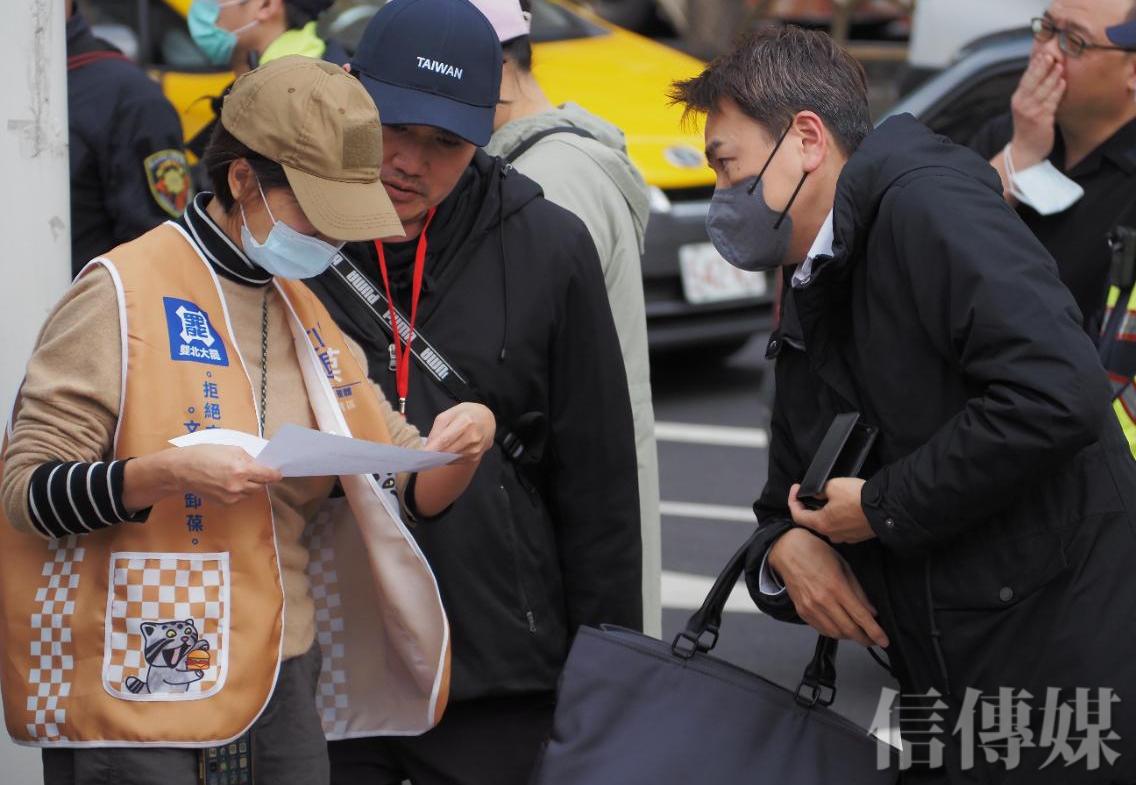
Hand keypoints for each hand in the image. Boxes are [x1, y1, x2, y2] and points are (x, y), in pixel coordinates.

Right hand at [124, 445, 281, 510]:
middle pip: (261, 486)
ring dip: (250, 485)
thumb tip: (261, 465)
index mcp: (242, 470)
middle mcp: (238, 486)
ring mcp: (231, 497)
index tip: (278, 473)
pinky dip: (239, 492)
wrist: (181, 470)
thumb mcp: (230, 449)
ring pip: (250, 493)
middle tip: (255, 471)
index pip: (268, 476)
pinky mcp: (224, 504)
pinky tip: (228, 482)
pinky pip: (239, 498)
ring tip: (237, 475)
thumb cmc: (204, 454)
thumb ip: (248, 458)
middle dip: (261, 479)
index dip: (275, 474)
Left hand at [424, 403, 495, 464]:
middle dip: (433, 454)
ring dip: (440, 457)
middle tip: (421, 456)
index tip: (420, 455)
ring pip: (451, 458)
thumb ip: (438, 428)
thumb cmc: (467, 414)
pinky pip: (456, 461)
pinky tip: (446, 452)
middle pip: (447, 451)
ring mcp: (475, 449)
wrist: (488, 420)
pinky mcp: (476, 457)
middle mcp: (472, 437)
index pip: (445, 440)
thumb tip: (428, 446)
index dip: (432, 449)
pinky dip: (448, 458)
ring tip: (433, 452)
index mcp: (465, 422)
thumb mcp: (450, 413)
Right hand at [769, 528, 889, 647]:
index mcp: (836, 587)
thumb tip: (871, 612)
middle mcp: (822, 601)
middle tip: (874, 640)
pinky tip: (841, 628)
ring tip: (858, 633)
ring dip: (849, 636)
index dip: (875, 631)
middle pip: (849, 630)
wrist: (787, 550)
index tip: (884, 641)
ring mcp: (810, 608)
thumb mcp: (843, 566)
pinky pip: (822, 629)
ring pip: (835, 633)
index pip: (860, 616)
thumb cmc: (817, 552)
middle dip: (865, 639)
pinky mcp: (802, 611)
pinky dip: (834, 632)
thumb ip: (858, 591)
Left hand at [788, 479, 874, 543]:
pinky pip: (843, 526)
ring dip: (826, 512)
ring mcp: (845, 537)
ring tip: (829, 498)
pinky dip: (840, 517)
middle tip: (810, 493)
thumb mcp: (833, 486)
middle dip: (809, 506)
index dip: (793, 500)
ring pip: (829, 524)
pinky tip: (846, 506)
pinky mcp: (857, 535)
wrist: (885, 509)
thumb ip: (819, 490)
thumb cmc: (859, 499)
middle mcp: (831, 534)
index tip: (796, 489)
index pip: (797, 515)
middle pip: (813, 521)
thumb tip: (815, 493)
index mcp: (821, 524)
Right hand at [1008, 51, 1064, 167]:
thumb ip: (1032, 91)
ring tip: (1060, 65)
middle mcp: (1022, 104)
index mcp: (1018, 98)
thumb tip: (1042, 72)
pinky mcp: (1041, 120)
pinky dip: (1057, 92)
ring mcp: (1031, 112)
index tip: (1043, 52)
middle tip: (1052, 54)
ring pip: (1043, 90)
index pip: (1026, 78)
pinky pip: (1050, 102)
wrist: (1025, 150)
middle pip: (1032, 81)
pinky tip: (1063, 83)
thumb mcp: (1025, 106)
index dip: (1034, 65)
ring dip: (1052, 77)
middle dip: (1042, 67)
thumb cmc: (1028, 127)